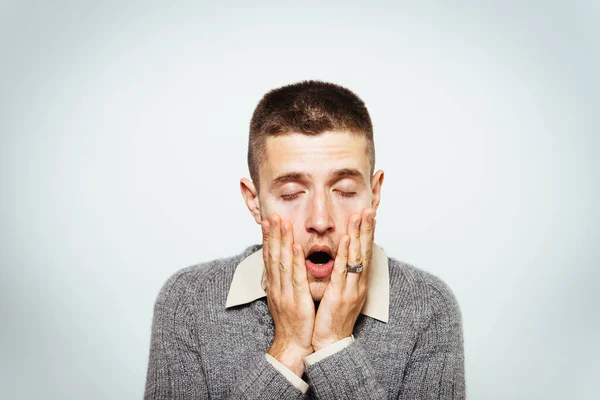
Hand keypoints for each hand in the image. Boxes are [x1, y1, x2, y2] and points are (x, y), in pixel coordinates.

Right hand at [262, 214, 314, 376]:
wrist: (293, 344)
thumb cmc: (292, 322)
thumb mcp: (284, 298)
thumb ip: (284, 281)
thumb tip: (284, 266)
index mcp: (275, 286)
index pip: (269, 257)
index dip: (268, 238)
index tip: (268, 222)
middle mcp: (277, 287)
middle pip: (273, 256)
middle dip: (273, 234)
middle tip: (272, 216)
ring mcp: (285, 293)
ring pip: (282, 263)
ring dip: (282, 241)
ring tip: (282, 223)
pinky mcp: (297, 300)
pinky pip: (296, 278)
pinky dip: (295, 261)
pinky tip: (295, 247)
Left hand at [311, 208, 375, 351]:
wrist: (331, 343)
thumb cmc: (333, 320)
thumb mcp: (340, 294)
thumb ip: (342, 277)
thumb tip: (341, 262)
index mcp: (357, 283)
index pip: (364, 253)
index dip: (367, 234)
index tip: (368, 216)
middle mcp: (358, 284)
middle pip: (364, 251)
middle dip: (366, 229)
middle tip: (369, 209)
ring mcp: (350, 289)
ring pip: (356, 257)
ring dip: (358, 235)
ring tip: (360, 216)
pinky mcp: (339, 295)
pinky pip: (343, 271)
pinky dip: (345, 254)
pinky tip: (346, 239)